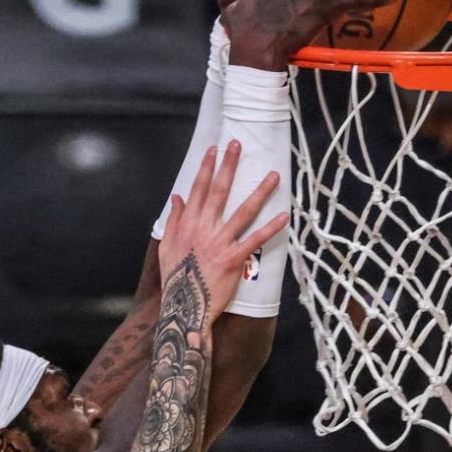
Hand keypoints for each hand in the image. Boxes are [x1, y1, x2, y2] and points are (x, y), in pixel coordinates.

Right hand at [158, 141, 287, 312]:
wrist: (185, 306)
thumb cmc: (176, 278)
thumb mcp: (167, 246)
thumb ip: (174, 220)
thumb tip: (177, 197)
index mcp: (188, 224)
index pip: (198, 189)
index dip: (207, 167)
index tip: (215, 149)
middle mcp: (205, 228)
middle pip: (220, 191)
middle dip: (229, 166)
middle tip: (238, 145)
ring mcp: (221, 243)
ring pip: (243, 211)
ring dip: (260, 192)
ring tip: (274, 175)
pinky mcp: (234, 259)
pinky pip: (256, 240)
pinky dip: (271, 228)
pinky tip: (284, 216)